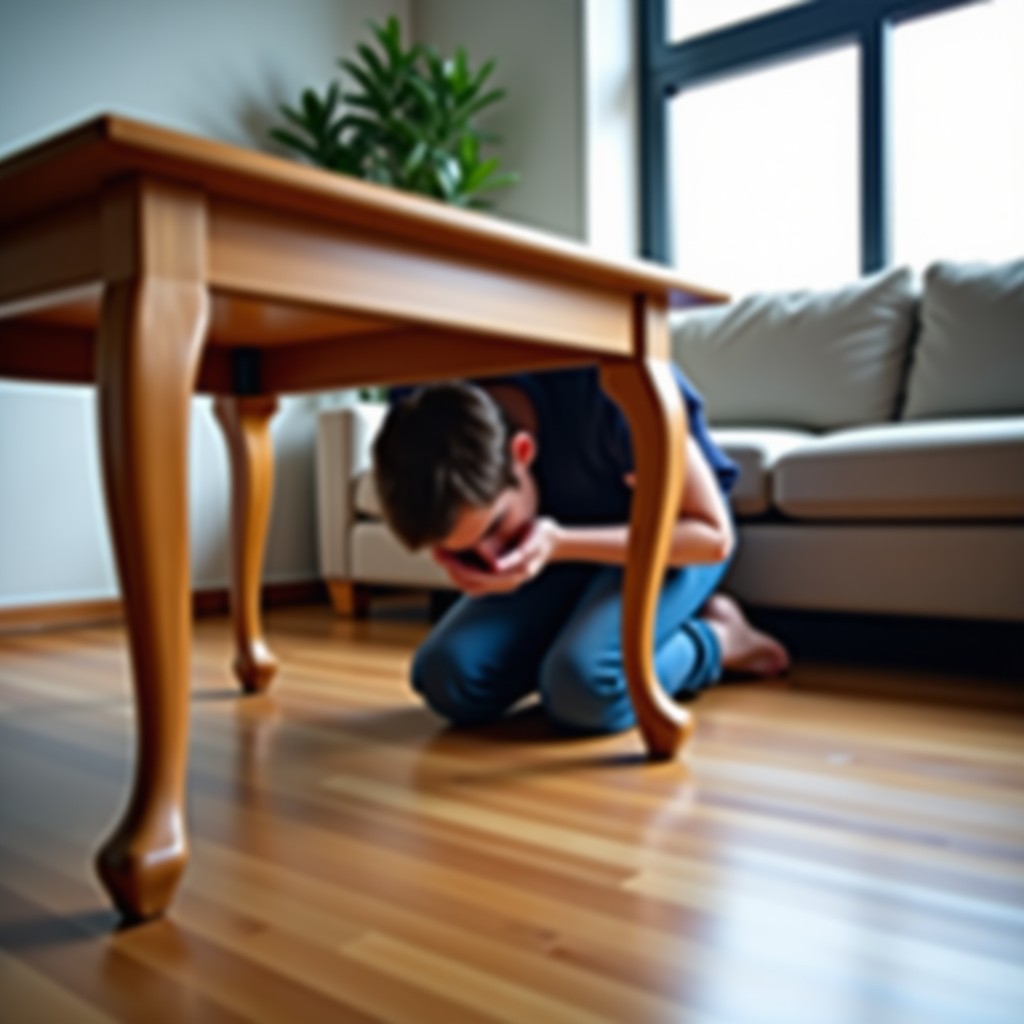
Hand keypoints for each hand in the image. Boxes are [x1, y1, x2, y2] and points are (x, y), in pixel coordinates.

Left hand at [431, 517, 560, 597]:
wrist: (554, 541)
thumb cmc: (542, 535)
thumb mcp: (534, 539)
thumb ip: (518, 554)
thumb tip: (497, 567)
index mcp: (515, 575)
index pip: (478, 578)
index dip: (458, 568)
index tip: (443, 554)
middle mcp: (508, 584)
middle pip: (471, 585)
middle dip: (451, 570)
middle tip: (435, 552)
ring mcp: (503, 583)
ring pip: (471, 586)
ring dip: (454, 573)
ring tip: (440, 555)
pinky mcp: (499, 579)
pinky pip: (476, 583)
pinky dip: (462, 573)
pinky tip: (452, 558)